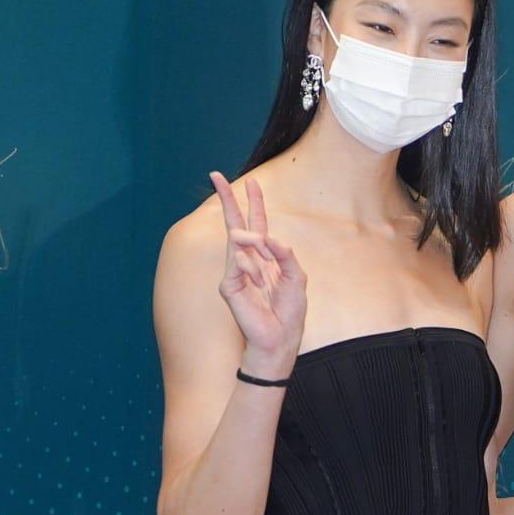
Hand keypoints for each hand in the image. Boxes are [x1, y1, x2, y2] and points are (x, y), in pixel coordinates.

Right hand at [210, 172, 305, 377]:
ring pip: (238, 241)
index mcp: (266, 258)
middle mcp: (249, 261)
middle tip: (216, 175)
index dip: (255, 204)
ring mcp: (235, 272)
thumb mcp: (297, 278)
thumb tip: (270, 238)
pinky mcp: (228, 285)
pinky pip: (239, 264)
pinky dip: (252, 270)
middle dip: (228, 199)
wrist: (279, 339)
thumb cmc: (289, 312)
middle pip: (237, 223)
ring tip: (265, 276)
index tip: (251, 182)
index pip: (258, 225)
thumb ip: (286, 255)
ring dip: (254, 244)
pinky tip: (259, 283)